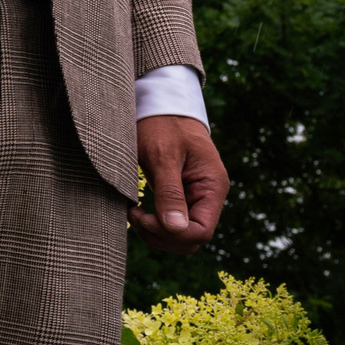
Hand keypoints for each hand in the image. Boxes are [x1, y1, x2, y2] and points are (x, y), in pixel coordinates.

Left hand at [132, 114, 227, 253]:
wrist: (161, 105)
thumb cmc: (163, 125)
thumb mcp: (163, 156)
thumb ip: (170, 192)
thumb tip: (176, 229)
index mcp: (212, 186)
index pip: (201, 231)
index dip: (172, 234)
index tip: (142, 217)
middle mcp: (207, 196)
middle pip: (191, 239)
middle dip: (161, 236)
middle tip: (133, 216)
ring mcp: (194, 197)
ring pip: (181, 234)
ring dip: (156, 232)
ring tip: (132, 213)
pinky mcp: (180, 195)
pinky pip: (172, 221)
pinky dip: (154, 223)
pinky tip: (136, 210)